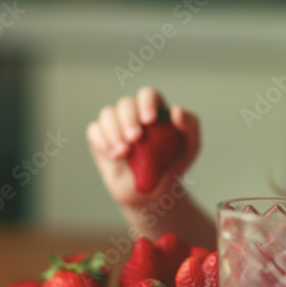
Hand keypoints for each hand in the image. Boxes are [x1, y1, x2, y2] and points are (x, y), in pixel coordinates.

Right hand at [86, 86, 199, 207]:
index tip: (150, 120)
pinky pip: (94, 130)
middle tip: (136, 138)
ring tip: (124, 151)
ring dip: (114, 130)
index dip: (146, 103)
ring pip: (107, 114)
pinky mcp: (100, 140)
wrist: (155, 192)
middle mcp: (133, 114)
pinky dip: (102, 140)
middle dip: (129, 118)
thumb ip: (191, 125)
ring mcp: (115, 126)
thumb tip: (176, 110)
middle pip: (126, 103)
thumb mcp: (191, 147)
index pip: (148, 94)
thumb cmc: (173, 165)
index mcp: (155, 109)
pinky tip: (114, 154)